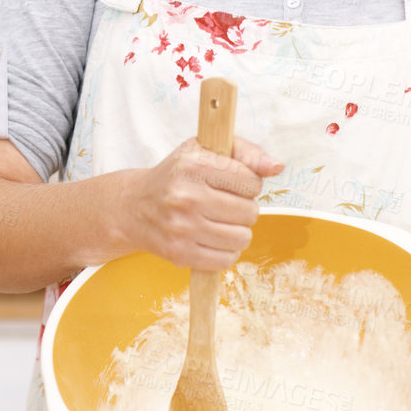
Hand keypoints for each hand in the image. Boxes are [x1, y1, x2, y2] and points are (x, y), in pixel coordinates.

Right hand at [123, 134, 283, 271]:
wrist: (133, 207)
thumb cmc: (176, 175)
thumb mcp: (204, 150)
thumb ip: (245, 153)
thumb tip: (277, 166)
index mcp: (194, 165)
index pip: (251, 180)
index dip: (248, 182)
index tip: (232, 182)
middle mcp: (186, 196)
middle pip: (250, 211)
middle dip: (243, 208)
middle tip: (224, 203)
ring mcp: (182, 228)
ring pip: (242, 238)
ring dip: (237, 231)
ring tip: (219, 221)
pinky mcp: (180, 253)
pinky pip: (226, 260)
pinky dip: (225, 251)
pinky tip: (212, 238)